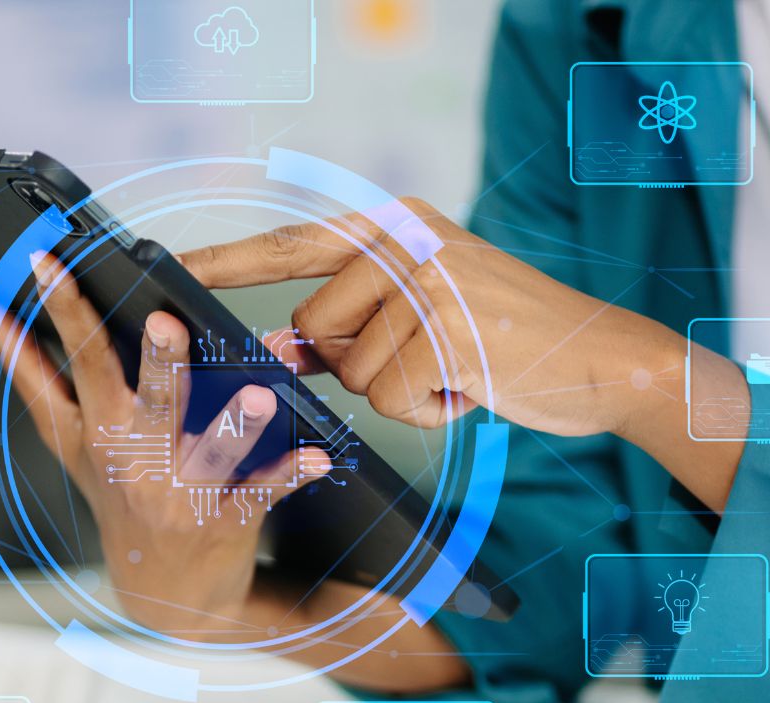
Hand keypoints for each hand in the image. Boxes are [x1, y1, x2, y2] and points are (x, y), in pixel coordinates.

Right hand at [0, 251, 331, 638]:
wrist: (166, 597)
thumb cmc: (121, 497)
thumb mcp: (70, 443)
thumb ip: (30, 374)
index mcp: (91, 432)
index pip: (63, 365)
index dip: (51, 314)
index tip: (42, 263)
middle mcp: (131, 458)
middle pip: (142, 398)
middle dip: (154, 360)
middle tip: (165, 322)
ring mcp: (179, 491)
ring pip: (211, 447)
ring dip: (236, 423)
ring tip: (262, 396)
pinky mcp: (226, 518)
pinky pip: (264, 490)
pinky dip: (293, 473)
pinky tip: (320, 456)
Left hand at [177, 198, 691, 437]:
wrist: (605, 358)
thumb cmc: (510, 343)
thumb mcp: (424, 320)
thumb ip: (351, 330)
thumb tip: (280, 351)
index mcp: (396, 224)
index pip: (289, 245)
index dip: (223, 261)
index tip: (164, 269)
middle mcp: (407, 239)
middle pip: (313, 326)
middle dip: (357, 363)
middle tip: (428, 357)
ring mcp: (429, 280)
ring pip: (353, 371)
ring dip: (401, 392)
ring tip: (459, 370)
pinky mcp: (450, 328)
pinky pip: (392, 397)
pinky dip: (429, 411)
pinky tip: (473, 387)